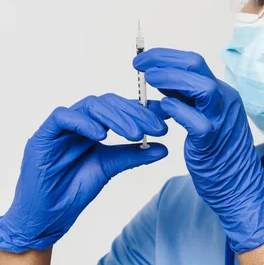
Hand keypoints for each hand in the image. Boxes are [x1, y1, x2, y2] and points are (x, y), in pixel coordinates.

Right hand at [0, 94, 167, 252]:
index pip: (120, 107)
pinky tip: (101, 135)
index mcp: (95, 125)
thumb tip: (163, 147)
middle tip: (156, 127)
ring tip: (134, 134)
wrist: (48, 216)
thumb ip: (135, 155)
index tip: (165, 116)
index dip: (143, 108)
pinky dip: (84, 122)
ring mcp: (61, 127)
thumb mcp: (111, 167)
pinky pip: (62, 117)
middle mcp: (79, 121)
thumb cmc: (73, 189)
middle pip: (109, 102)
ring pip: (90, 105)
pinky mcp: (43, 136)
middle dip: (135, 113)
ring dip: (116, 117)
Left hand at [134, 48, 263, 252]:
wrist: (238, 183)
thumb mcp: (202, 116)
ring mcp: (221, 119)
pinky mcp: (213, 141)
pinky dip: (178, 110)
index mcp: (221, 93)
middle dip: (163, 60)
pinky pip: (197, 122)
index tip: (143, 59)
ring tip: (149, 80)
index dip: (165, 56)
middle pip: (196, 66)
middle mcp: (225, 100)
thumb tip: (159, 79)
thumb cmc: (217, 151)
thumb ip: (184, 98)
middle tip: (140, 65)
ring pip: (202, 87)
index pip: (193, 62)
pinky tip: (163, 108)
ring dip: (171, 79)